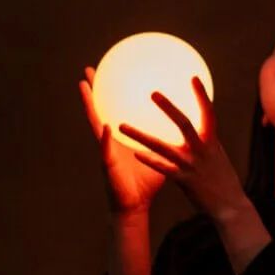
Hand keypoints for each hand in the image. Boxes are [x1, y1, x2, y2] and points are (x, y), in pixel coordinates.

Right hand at [80, 67, 165, 214]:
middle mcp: (113, 140)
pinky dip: (106, 140)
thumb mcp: (161, 154)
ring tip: (85, 87)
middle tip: (91, 67)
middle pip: (102, 110)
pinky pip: (107, 151)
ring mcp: (108, 151)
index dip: (114, 91)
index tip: (112, 68)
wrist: (135, 206)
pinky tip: (106, 126)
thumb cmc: (147, 181)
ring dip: (91, 106)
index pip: (118, 108)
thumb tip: (188, 122)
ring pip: (97, 125)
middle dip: (96, 89)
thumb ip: (169, 138)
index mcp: (124, 136)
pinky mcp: (110, 167)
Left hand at [116, 77, 250, 223]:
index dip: (201, 95)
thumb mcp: (218, 156)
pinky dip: (150, 160)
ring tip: (122, 126)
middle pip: (184, 123)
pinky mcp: (184, 180)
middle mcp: (202, 149)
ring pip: (163, 146)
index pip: (208, 113)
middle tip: (152, 92)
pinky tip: (136, 154)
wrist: (230, 206)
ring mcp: (191, 164)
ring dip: (141, 135)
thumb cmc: (223, 180)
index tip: (193, 78)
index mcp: (212, 141)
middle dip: (168, 107)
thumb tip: (202, 127)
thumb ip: (207, 141)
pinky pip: (163, 168)